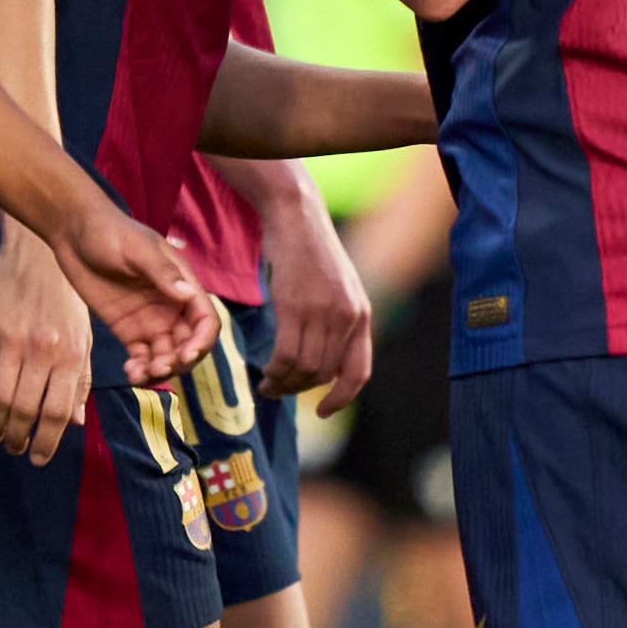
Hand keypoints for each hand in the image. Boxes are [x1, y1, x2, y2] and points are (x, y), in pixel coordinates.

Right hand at [0, 225, 94, 465]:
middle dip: (17, 438)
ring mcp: (11, 339)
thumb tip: (74, 422)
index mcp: (72, 355)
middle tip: (13, 448)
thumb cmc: (66, 300)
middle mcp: (42, 350)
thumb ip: (81, 380)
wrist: (37, 254)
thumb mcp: (84, 337)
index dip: (46, 442)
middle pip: (24, 410)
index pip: (57, 412)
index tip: (38, 458)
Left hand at [44, 187, 216, 387]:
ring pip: (167, 355)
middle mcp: (171, 306)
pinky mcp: (128, 330)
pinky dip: (141, 369)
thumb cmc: (109, 231)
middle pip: (189, 343)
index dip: (202, 340)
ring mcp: (150, 320)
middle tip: (158, 367)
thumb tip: (188, 295)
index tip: (186, 355)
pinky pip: (142, 357)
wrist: (73, 233)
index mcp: (182, 284)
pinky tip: (130, 372)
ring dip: (160, 370)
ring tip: (139, 373)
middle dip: (180, 361)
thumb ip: (161, 272)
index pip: (205, 319)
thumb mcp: (136, 248)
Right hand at [257, 186, 375, 418]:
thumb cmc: (310, 251)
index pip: (359, 371)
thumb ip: (337, 320)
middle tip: (279, 391)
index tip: (323, 411)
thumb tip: (323, 358)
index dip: (342, 397)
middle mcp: (347, 317)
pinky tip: (264, 373)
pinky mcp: (295, 306)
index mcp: (362, 314)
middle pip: (324, 374)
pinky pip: (286, 354)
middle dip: (300, 390)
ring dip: (284, 384)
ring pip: (304, 368)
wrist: (296, 216)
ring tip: (268, 385)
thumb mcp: (337, 287)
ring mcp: (322, 312)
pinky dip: (274, 371)